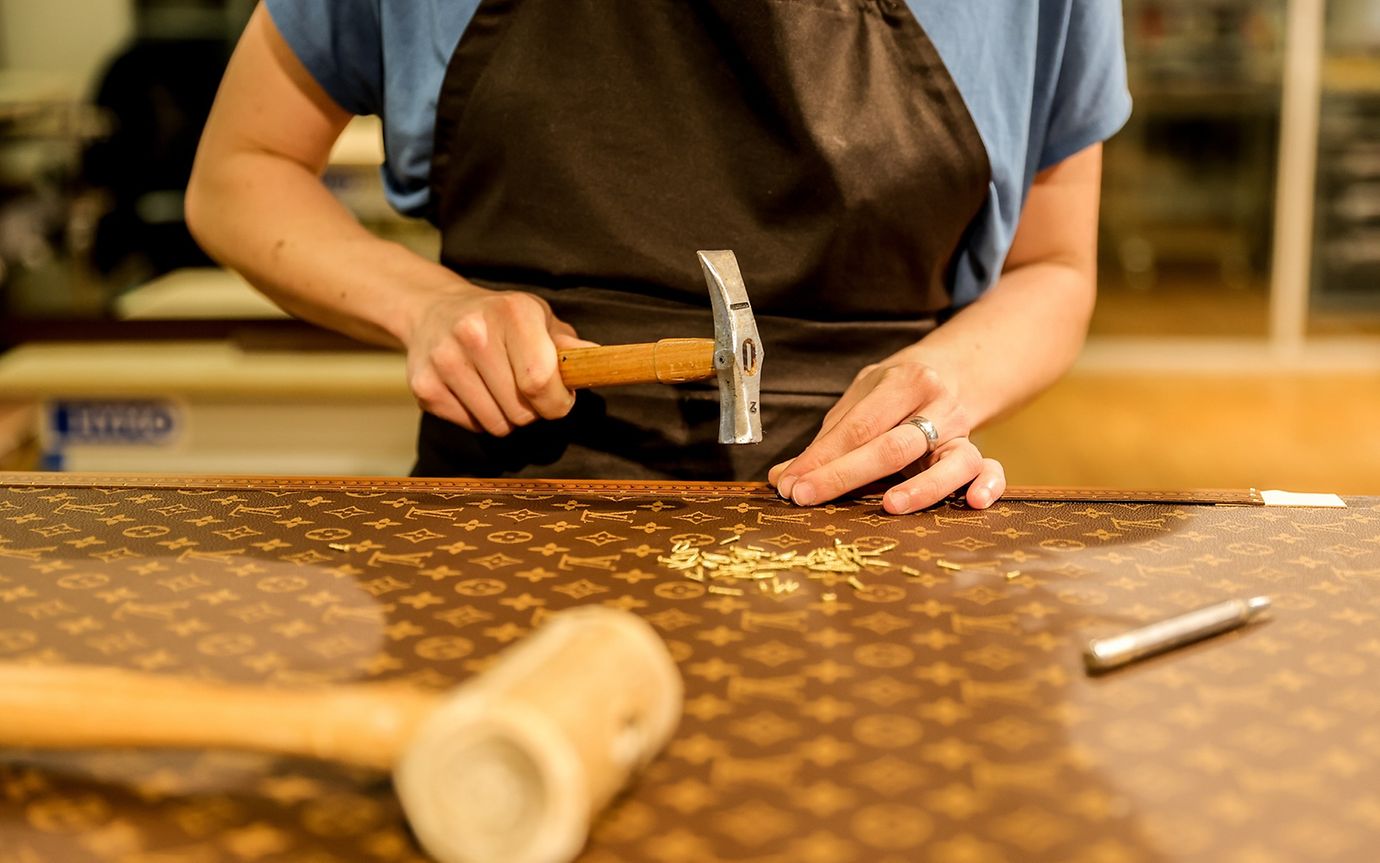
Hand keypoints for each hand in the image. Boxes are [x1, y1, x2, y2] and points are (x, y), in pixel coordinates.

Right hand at [403, 283, 594, 435]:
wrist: (434, 310)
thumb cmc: (499, 318)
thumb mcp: (538, 318)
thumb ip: (568, 347)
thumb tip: (601, 365)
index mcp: (512, 312)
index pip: (540, 381)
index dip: (557, 402)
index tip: (559, 398)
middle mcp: (474, 333)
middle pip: (522, 411)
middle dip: (533, 410)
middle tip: (525, 390)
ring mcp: (445, 361)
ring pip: (497, 425)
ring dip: (507, 416)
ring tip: (499, 388)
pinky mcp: (424, 387)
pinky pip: (471, 426)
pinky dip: (480, 418)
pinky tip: (474, 390)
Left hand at [767, 360, 1005, 511]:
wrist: (956, 369)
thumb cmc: (898, 390)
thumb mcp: (862, 398)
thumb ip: (828, 439)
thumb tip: (783, 478)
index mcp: (902, 382)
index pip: (857, 426)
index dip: (820, 457)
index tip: (789, 484)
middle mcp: (936, 404)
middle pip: (892, 445)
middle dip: (844, 475)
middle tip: (806, 497)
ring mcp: (961, 430)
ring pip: (950, 460)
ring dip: (921, 487)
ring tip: (890, 505)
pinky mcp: (979, 450)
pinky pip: (991, 469)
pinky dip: (988, 485)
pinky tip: (974, 503)